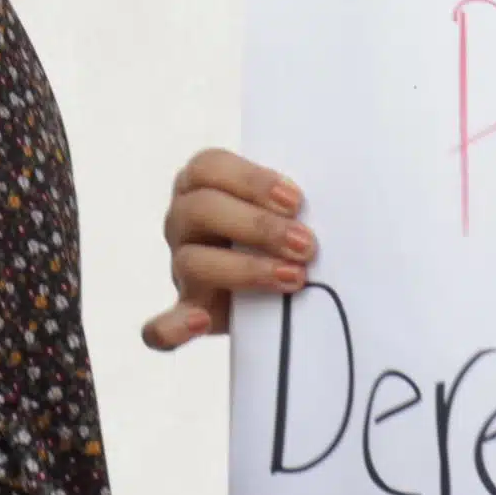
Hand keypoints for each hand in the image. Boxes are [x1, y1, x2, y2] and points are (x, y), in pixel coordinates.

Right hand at [142, 147, 313, 350]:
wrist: (274, 289)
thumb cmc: (280, 235)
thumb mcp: (282, 208)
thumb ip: (290, 202)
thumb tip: (333, 202)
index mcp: (201, 184)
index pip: (209, 167)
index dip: (251, 181)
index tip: (296, 201)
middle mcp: (183, 221)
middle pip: (201, 209)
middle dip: (258, 226)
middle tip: (305, 244)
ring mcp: (182, 267)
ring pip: (193, 261)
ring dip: (246, 269)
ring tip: (294, 278)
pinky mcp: (188, 312)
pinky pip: (162, 326)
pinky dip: (175, 327)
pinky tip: (201, 323)